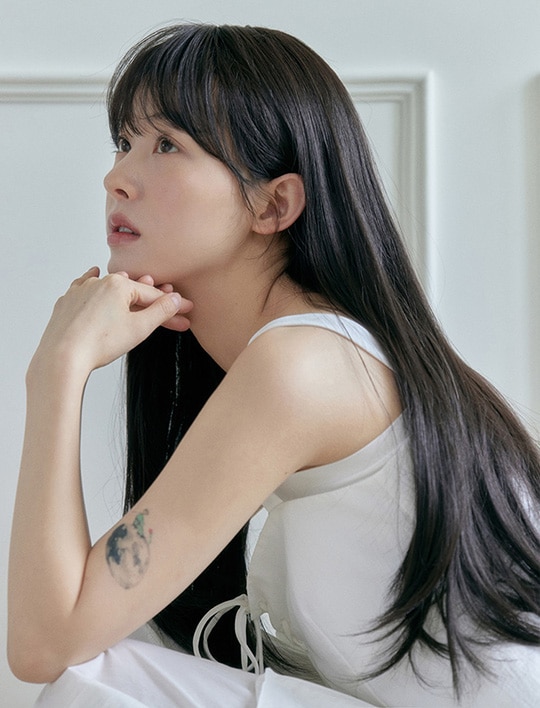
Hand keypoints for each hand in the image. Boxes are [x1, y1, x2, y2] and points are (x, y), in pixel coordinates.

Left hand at [31, 267, 192, 375]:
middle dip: (154, 304)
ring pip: (109, 288)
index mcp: (118, 285)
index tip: (187, 311)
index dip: (173, 306)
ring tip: (142, 285)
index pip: (153, 296)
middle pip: (134, 294)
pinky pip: (83, 286)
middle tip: (171, 315)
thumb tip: (175, 299)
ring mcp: (80, 291)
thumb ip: (160, 311)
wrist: (62, 357)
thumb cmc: (99, 343)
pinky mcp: (67, 302)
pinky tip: (94, 274)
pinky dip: (93, 282)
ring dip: (127, 291)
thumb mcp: (139, 328)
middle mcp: (98, 282)